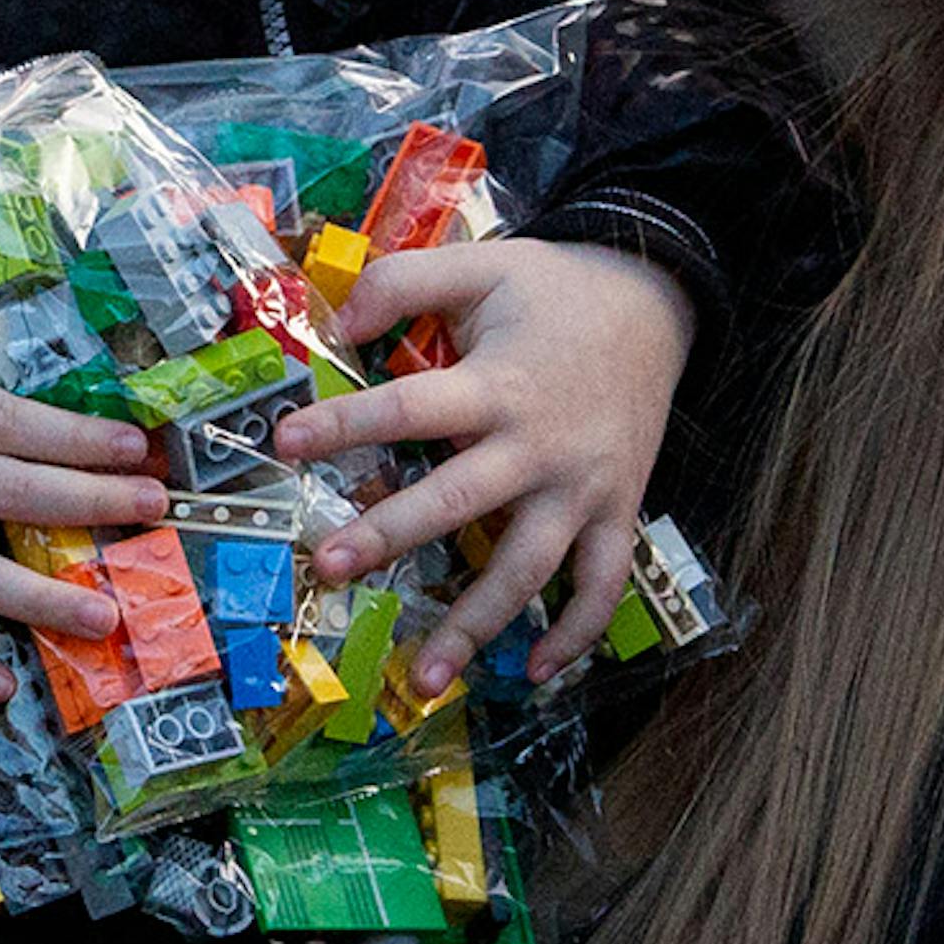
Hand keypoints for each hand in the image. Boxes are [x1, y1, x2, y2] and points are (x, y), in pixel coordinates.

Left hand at [274, 234, 689, 662]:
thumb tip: (341, 327)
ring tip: (422, 680)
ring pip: (528, 570)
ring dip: (475, 627)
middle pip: (459, 500)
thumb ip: (404, 282)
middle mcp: (540, 447)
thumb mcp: (483, 263)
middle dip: (392, 536)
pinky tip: (532, 673)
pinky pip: (602, 587)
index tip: (286, 441)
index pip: (410, 408)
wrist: (658, 305)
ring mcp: (584, 489)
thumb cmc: (556, 289)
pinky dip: (575, 635)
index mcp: (500, 383)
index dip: (346, 423)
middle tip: (328, 567)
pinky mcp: (618, 513)